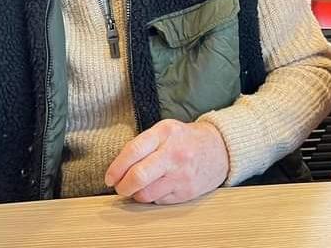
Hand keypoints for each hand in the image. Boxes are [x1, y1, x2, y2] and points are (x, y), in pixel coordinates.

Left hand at [105, 119, 228, 203]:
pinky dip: (153, 196)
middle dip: (122, 186)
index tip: (110, 177)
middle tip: (120, 187)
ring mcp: (182, 174)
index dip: (115, 168)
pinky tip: (160, 186)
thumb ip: (142, 144)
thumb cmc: (186, 139)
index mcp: (165, 133)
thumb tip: (117, 169)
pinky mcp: (187, 191)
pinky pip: (158, 201)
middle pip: (137, 177)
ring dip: (136, 194)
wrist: (220, 149)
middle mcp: (175, 153)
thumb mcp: (165, 130)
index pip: (132, 152)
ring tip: (140, 187)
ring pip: (145, 194)